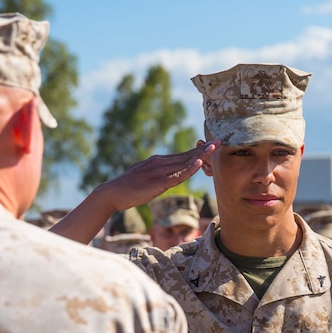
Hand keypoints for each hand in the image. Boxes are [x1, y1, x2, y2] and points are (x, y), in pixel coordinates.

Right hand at [94, 140, 216, 212]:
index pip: (182, 155)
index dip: (198, 150)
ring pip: (184, 162)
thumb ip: (158, 175)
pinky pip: (177, 175)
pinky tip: (199, 163)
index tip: (211, 144)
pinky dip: (189, 168)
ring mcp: (159, 171)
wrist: (112, 193)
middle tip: (219, 140)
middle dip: (204, 148)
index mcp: (158, 161)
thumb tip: (167, 177)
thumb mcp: (145, 178)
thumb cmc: (127, 189)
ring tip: (214, 147)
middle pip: (186, 155)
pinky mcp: (158, 182)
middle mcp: (160, 162)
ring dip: (201, 154)